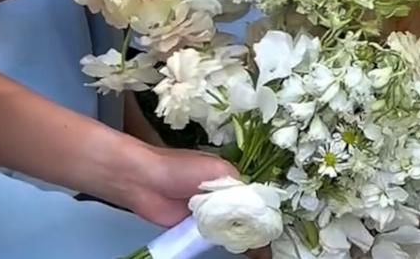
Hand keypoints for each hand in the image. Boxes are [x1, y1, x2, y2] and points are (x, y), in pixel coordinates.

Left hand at [119, 144, 271, 258]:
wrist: (146, 182)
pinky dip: (223, 242)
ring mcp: (209, 214)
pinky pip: (214, 237)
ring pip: (231, 228)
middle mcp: (222, 197)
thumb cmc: (181, 168)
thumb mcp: (219, 170)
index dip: (263, 211)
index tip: (272, 225)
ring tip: (258, 250)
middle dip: (255, 227)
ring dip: (241, 237)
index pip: (254, 198)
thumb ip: (240, 188)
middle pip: (246, 215)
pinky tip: (237, 248)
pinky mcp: (195, 229)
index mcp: (231, 179)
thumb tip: (256, 208)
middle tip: (266, 240)